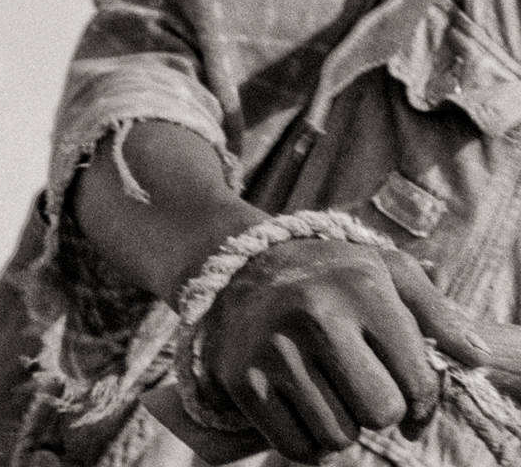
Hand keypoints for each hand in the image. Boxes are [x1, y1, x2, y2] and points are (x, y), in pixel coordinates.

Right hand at [201, 239, 489, 463]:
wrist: (241, 268)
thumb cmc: (328, 275)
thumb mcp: (385, 271)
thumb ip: (436, 311)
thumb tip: (475, 358)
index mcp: (360, 287)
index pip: (416, 380)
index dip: (422, 399)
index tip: (408, 392)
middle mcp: (314, 316)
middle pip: (378, 413)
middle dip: (380, 410)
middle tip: (362, 387)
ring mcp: (273, 349)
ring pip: (336, 436)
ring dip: (343, 427)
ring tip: (331, 394)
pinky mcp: (242, 379)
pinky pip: (295, 447)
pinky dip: (309, 443)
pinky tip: (307, 410)